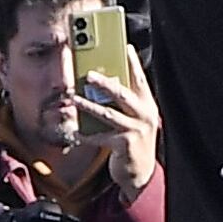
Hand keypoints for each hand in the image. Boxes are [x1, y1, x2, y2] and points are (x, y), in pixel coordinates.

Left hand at [67, 59, 162, 198]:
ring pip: (109, 114)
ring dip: (89, 106)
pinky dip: (86, 134)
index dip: (133, 63)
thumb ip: (128, 104)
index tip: (124, 47)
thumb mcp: (137, 120)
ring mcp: (136, 130)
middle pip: (123, 94)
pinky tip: (75, 131)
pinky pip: (101, 137)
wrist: (141, 174)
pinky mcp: (125, 145)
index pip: (140, 80)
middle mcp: (144, 115)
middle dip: (105, 83)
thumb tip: (106, 85)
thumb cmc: (135, 142)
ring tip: (75, 99)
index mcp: (147, 105)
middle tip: (89, 74)